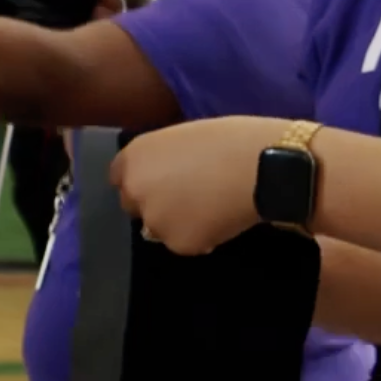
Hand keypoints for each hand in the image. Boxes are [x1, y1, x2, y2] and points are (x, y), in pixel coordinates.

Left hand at [110, 116, 276, 255]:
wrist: (260, 165)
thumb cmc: (230, 138)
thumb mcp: (183, 136)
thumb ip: (163, 159)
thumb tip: (166, 175)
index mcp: (135, 156)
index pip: (119, 177)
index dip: (143, 179)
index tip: (163, 179)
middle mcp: (135, 189)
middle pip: (133, 205)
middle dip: (154, 202)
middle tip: (188, 195)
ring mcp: (154, 220)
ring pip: (159, 227)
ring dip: (176, 222)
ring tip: (210, 207)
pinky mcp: (178, 243)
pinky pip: (184, 243)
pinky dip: (199, 236)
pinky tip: (221, 219)